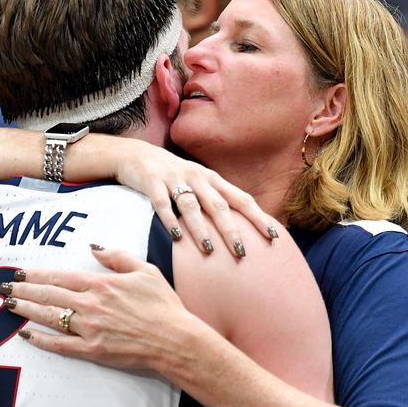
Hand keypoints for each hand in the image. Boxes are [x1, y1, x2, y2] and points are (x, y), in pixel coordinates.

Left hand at [6, 246, 207, 374]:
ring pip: (50, 317)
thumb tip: (94, 248)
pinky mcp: (93, 350)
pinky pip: (61, 345)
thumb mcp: (145, 271)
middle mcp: (91, 305)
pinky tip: (26, 335)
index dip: (37, 274)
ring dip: (27, 310)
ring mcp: (90, 329)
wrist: (176, 340)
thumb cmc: (164, 305)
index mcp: (102, 284)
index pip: (61, 276)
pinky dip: (42, 340)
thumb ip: (117, 257)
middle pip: (49, 295)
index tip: (20, 272)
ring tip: (9, 305)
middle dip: (23, 290)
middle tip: (3, 288)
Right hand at [111, 140, 280, 256]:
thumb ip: (215, 200)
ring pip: (191, 206)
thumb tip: (241, 227)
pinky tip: (176, 236)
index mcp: (212, 179)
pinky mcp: (151, 181)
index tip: (272, 237)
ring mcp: (174, 178)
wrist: (135, 154)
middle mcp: (197, 177)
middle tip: (241, 252)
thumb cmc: (172, 174)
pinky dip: (169, 219)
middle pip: (219, 205)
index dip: (257, 217)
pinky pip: (162, 203)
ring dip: (201, 229)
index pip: (240, 199)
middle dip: (231, 229)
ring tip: (209, 250)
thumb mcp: (197, 182)